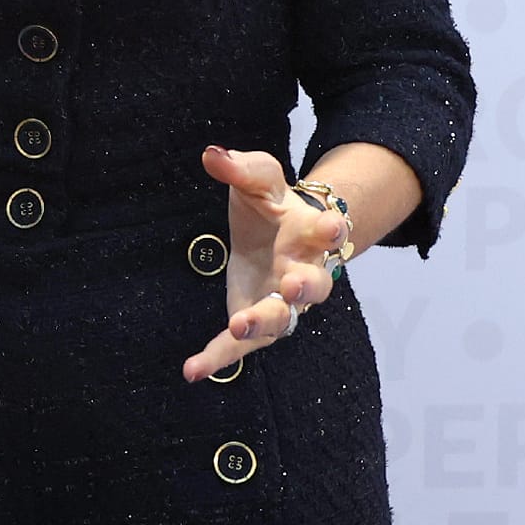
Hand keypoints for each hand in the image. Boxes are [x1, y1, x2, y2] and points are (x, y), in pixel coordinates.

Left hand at [182, 146, 349, 381]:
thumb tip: (212, 154)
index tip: (330, 225)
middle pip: (315, 286)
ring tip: (239, 326)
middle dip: (306, 287)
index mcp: (311, 234)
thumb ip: (241, 168)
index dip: (332, 230)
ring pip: (284, 321)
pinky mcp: (257, 323)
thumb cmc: (272, 206)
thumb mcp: (257, 179)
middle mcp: (305, 272)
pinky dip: (217, 358)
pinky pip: (240, 346)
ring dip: (264, 323)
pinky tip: (192, 371)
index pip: (330, 232)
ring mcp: (284, 303)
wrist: (275, 235)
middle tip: (293, 286)